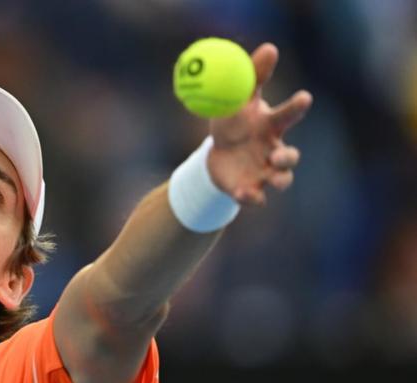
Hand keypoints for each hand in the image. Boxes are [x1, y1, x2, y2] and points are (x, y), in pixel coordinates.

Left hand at [208, 43, 312, 204]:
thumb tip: (270, 47)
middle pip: (290, 156)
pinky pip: (256, 197)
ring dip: (278, 179)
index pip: (288, 115)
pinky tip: (243, 192)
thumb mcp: (237, 99)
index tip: (304, 97)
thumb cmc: (232, 122)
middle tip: (278, 155)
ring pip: (282, 180)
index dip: (297, 107)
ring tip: (268, 176)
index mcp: (271, 126)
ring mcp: (265, 172)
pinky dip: (251, 196)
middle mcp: (274, 151)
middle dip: (288, 157)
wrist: (216, 156)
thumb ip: (253, 77)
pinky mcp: (251, 189)